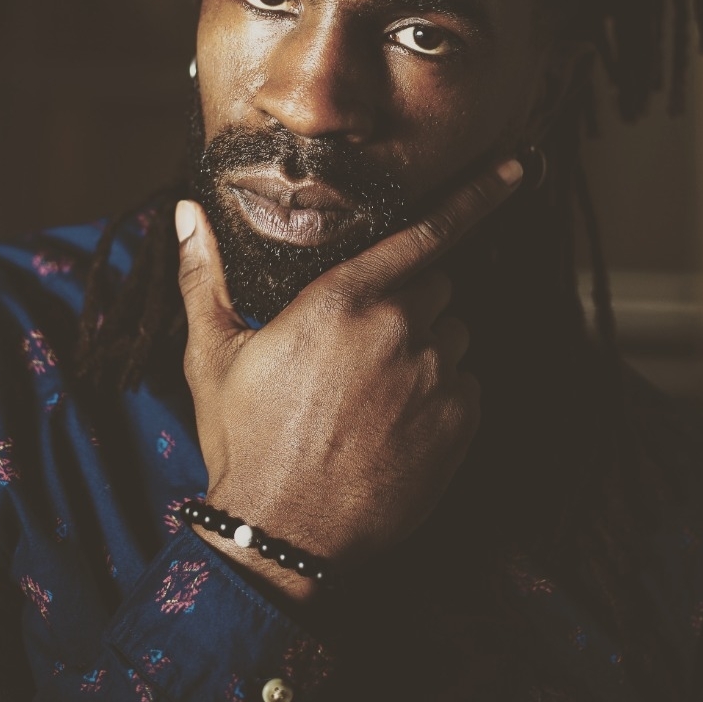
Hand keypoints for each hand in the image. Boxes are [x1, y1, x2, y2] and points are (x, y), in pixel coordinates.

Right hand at [176, 154, 522, 597]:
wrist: (283, 534)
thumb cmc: (246, 439)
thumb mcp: (213, 355)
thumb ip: (204, 276)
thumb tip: (186, 212)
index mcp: (343, 299)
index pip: (425, 232)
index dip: (477, 195)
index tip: (517, 167)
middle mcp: (400, 328)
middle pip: (436, 285)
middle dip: (410, 300)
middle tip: (363, 342)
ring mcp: (435, 377)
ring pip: (453, 334)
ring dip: (426, 347)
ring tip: (375, 390)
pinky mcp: (459, 423)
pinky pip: (467, 383)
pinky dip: (442, 393)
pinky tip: (397, 423)